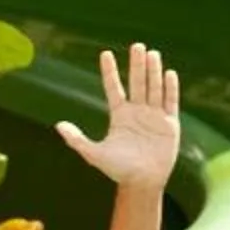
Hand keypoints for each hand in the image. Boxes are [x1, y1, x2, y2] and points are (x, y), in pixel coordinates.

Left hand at [57, 44, 181, 195]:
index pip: (113, 88)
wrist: (141, 183)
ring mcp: (154, 116)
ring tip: (152, 53)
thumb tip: (59, 125)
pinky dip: (170, 88)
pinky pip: (170, 102)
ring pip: (153, 88)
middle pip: (137, 83)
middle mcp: (137, 111)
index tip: (105, 53)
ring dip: (153, 71)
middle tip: (137, 46)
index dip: (109, 72)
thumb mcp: (94, 154)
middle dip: (137, 65)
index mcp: (119, 115)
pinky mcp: (169, 124)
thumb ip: (77, 139)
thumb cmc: (118, 170)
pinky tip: (169, 73)